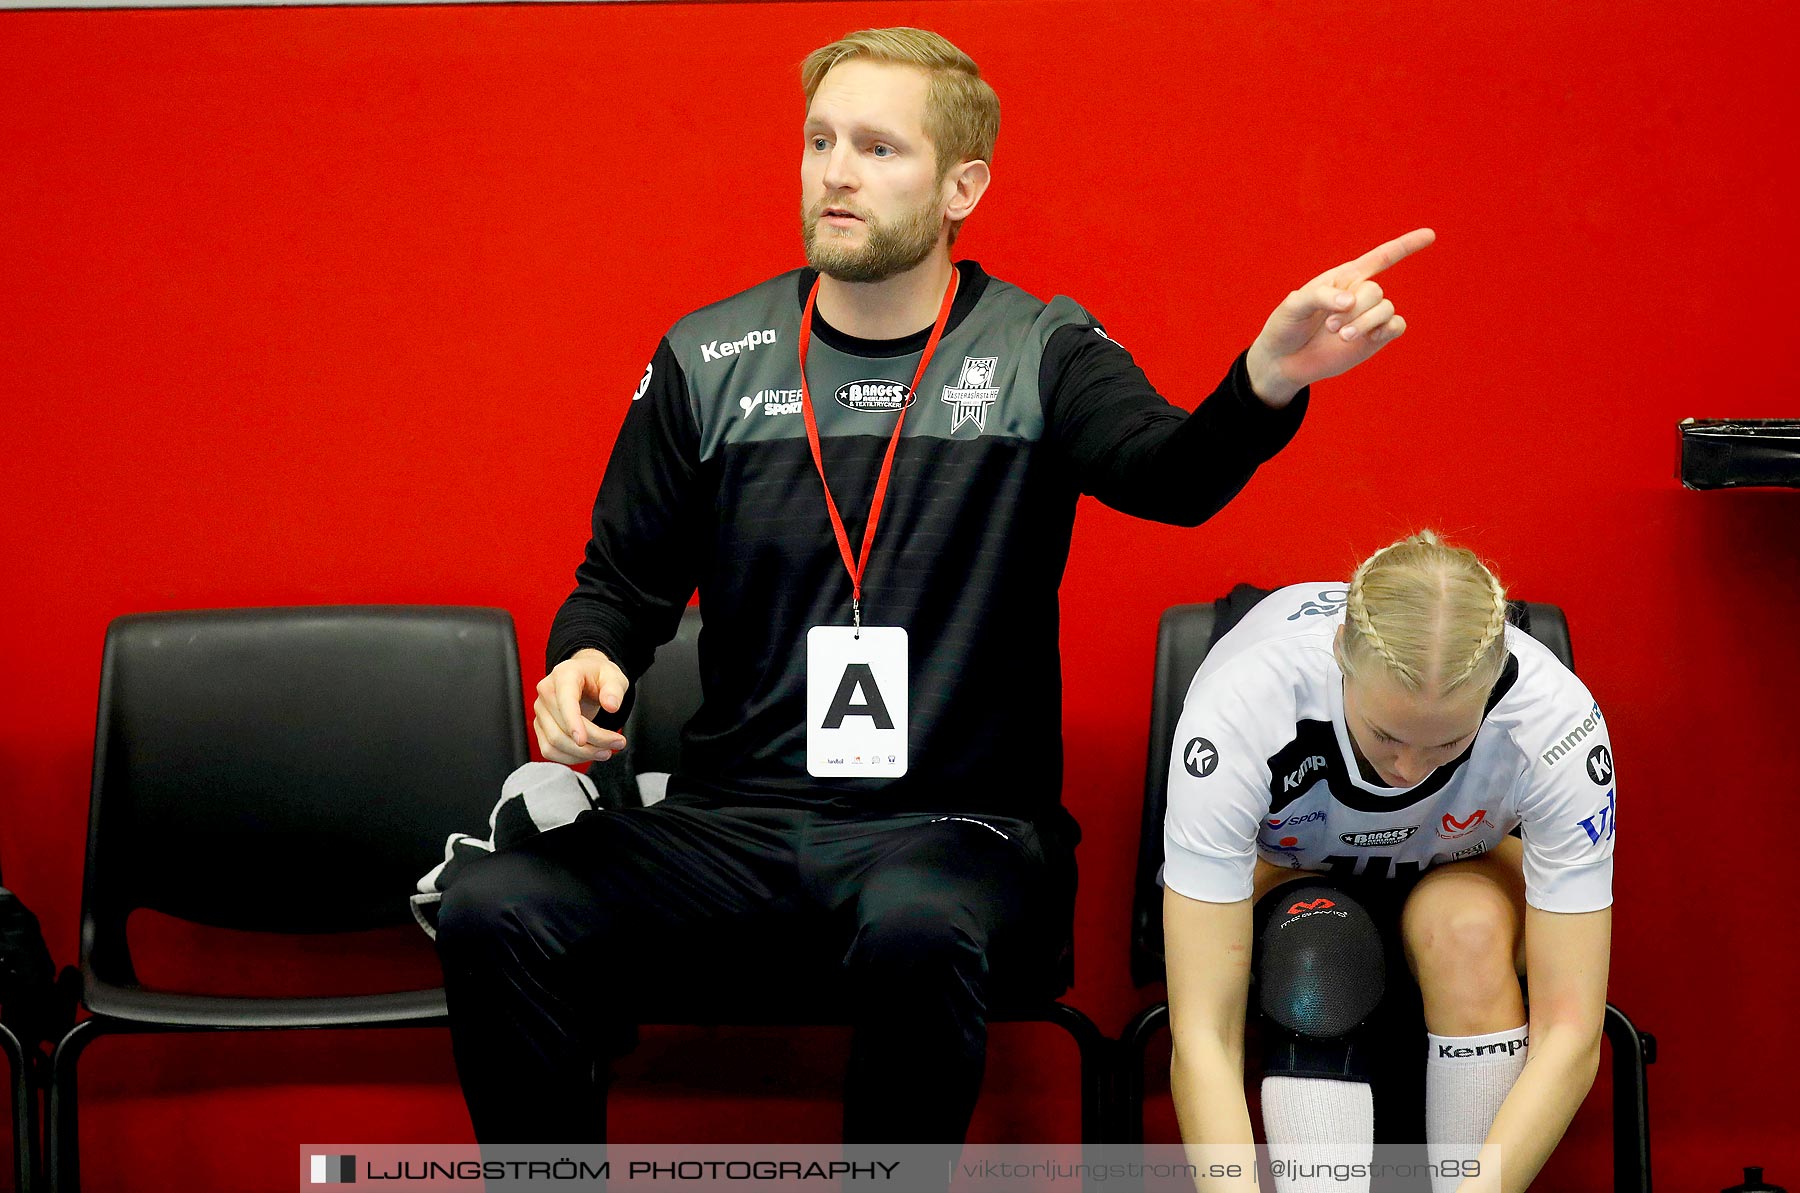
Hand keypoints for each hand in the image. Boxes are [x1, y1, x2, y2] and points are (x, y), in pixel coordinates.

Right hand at [532, 648, 629, 763]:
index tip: (583, 740)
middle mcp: (547, 691)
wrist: (586, 675)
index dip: (572, 723)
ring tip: (605, 752)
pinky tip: (588, 754)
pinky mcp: (541, 726)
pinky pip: (549, 749)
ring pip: (553, 743)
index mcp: (564, 675)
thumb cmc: (598, 675)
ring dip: (581, 754)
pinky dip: (570, 757)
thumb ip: (614, 690)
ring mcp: (541, 710)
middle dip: (590, 743)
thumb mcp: (613, 676)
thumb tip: (612, 706)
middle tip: (616, 744)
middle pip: (560, 728)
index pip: (564, 701)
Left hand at [1244, 228, 1435, 406]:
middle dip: (1356, 309)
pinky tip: (1371, 337)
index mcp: (1344, 278)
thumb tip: (1350, 301)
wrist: (1284, 360)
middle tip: (1332, 326)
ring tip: (1342, 335)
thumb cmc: (1286, 326)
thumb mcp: (1294, 305)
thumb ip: (1321, 296)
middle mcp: (1360, 295)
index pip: (1381, 257)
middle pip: (1375, 291)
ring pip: (1386, 309)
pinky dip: (1387, 329)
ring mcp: (1368, 317)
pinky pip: (1396, 327)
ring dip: (1365, 322)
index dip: (1406, 245)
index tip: (1431, 234)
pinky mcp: (1374, 339)